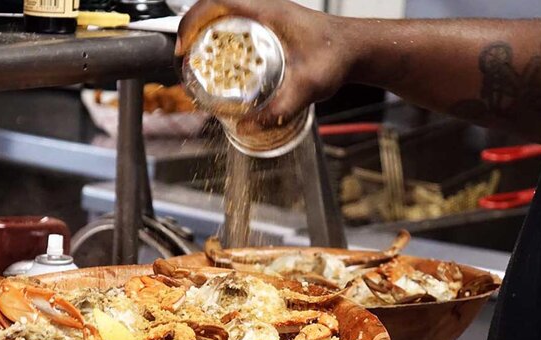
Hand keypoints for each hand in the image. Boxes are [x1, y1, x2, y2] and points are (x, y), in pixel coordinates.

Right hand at [177, 0, 354, 126]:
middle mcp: (265, 9)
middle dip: (192, 28)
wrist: (358, 50)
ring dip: (206, 32)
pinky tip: (223, 62)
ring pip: (225, 15)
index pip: (218, 2)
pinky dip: (223, 38)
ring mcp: (268, 16)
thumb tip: (248, 126)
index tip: (182, 45)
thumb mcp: (309, 85)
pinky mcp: (272, 27)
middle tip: (184, 56)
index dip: (192, 21)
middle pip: (215, 7)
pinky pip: (238, 25)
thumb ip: (281, 108)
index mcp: (268, 11)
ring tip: (196, 59)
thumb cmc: (339, 56)